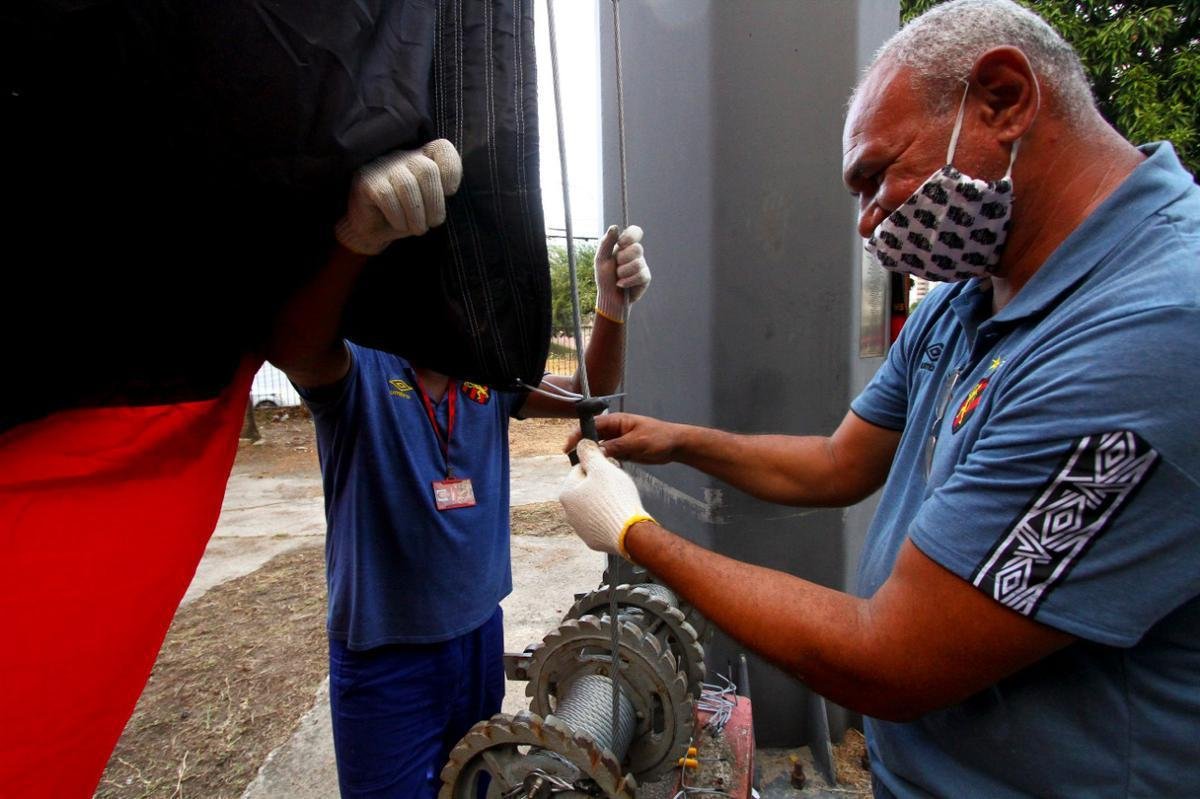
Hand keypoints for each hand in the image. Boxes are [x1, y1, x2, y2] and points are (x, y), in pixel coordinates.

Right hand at [336, 139, 462, 254]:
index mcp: (423, 158)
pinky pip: (387, 195)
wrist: (373, 229)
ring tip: (418, 228)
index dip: (451, 170)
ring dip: (417, 213)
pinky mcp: (366, 179)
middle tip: (433, 223)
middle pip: (427, 170)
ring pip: (407, 185)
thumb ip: (441, 196)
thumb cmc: (406, 216)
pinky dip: (398, 215)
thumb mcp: (430, 208)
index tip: (450, 192)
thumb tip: (447, 192)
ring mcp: (383, 166)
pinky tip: (400, 225)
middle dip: (435, 202)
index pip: (442, 149)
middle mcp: (403, 157)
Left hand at [559, 440, 652, 557]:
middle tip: (618, 485)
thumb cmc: (616, 498)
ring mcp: (580, 528)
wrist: (629, 533)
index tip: (611, 470)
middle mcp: (568, 511)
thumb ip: (590, 453)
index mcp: (567, 492)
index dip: (598, 466)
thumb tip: (581, 443)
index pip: (581, 469)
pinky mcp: (592, 539)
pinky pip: (600, 522)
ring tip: (621, 501)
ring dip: (605, 500)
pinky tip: (619, 515)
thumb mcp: (602, 468)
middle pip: (586, 488)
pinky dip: (609, 517)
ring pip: (593, 505)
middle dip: (601, 484)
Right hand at [564, 412, 681, 463]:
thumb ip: (617, 446)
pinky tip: (597, 472)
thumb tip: (597, 451)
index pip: (591, 425)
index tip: (568, 446)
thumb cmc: (659, 438)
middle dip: (582, 448)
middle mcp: (614, 430)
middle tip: (572, 461)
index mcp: (616, 421)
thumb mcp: (637, 442)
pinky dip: (602, 463)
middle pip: (592, 437)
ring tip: (582, 469)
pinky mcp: (622, 452)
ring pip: (599, 449)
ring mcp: (618, 441)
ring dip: (592, 457)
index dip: (578, 435)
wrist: (676, 446)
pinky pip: (608, 457)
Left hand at [594, 224, 650, 322]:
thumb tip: (615, 227)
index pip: (636, 231)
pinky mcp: (646, 277)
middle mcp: (636, 254)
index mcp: (625, 246)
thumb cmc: (604, 277)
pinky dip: (627, 281)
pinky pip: (640, 275)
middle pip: (637, 248)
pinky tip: (622, 285)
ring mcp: (642, 265)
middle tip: (616, 266)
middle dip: (622, 259)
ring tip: (618, 278)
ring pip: (637, 263)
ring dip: (623, 272)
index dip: (631, 236)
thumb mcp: (601, 259)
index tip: (621, 244)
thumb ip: (606, 242)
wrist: (609, 297)